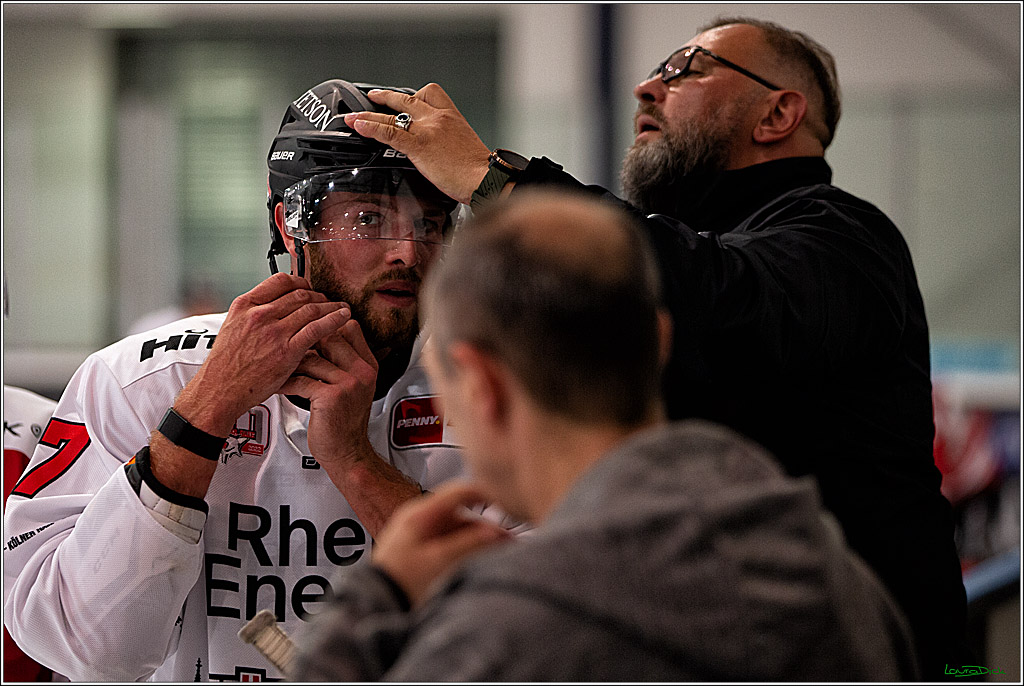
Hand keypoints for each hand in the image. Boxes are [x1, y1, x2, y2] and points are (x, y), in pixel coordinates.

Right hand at [175, 273, 350, 435]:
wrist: (219, 391)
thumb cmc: (225, 366)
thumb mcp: (231, 328)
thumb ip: (253, 314)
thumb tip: (272, 307)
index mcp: (245, 306)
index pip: (280, 281)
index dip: (300, 282)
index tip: (308, 287)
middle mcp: (259, 315)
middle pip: (299, 294)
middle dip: (318, 296)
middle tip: (327, 301)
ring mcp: (274, 332)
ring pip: (311, 309)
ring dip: (330, 307)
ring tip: (341, 309)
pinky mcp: (287, 350)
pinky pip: (317, 329)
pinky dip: (334, 320)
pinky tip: (343, 318)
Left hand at [279, 318, 378, 467]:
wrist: (347, 452)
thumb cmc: (343, 421)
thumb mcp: (353, 386)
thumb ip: (343, 362)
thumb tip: (318, 336)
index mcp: (368, 365)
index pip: (349, 328)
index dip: (327, 327)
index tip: (310, 335)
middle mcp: (362, 371)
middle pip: (330, 337)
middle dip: (306, 343)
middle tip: (290, 351)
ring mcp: (349, 383)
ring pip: (313, 358)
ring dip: (292, 364)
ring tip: (281, 369)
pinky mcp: (332, 396)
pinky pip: (302, 379)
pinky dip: (287, 383)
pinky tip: (281, 385)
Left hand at [343, 83, 491, 204]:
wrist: (485, 178)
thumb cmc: (479, 170)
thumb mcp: (464, 145)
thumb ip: (447, 142)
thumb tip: (438, 151)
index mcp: (451, 116)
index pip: (429, 94)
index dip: (413, 95)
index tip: (403, 98)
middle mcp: (437, 118)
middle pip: (407, 100)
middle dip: (386, 97)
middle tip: (373, 96)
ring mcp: (427, 130)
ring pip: (392, 115)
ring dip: (369, 114)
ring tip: (354, 116)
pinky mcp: (419, 146)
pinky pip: (389, 132)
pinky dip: (371, 127)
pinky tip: (359, 126)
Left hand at [372, 482, 513, 605]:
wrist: (375, 603)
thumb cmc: (401, 581)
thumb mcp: (439, 560)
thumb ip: (469, 542)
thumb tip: (495, 532)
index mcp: (420, 514)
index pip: (459, 491)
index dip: (486, 493)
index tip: (506, 503)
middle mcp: (418, 518)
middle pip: (460, 513)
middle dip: (485, 526)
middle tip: (507, 541)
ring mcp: (417, 533)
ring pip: (456, 528)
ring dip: (477, 538)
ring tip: (497, 553)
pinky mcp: (417, 549)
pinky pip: (447, 541)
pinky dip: (464, 547)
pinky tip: (478, 559)